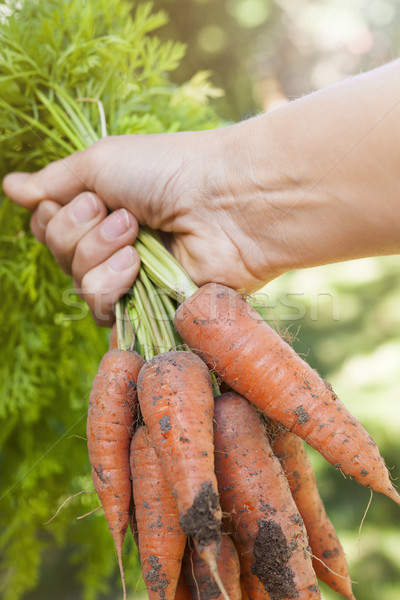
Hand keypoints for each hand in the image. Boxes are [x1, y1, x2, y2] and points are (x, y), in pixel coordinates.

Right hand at [3, 128, 277, 324]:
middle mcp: (110, 241)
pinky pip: (100, 309)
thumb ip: (52, 182)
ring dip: (99, 254)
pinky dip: (111, 284)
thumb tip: (10, 188)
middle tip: (125, 215)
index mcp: (100, 205)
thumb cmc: (167, 171)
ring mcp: (129, 275)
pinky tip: (138, 265)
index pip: (46, 224)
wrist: (225, 204)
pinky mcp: (147, 305)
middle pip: (56, 253)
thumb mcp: (100, 163)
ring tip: (136, 235)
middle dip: (81, 231)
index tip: (91, 197)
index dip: (57, 216)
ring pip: (76, 281)